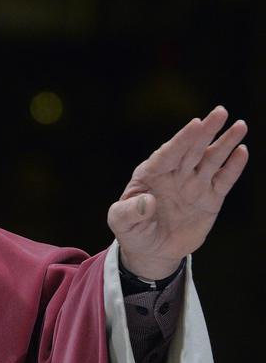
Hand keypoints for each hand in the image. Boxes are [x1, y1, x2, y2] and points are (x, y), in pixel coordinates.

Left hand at [108, 106, 247, 279]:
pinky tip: (242, 152)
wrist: (151, 250)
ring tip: (239, 126)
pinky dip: (233, 167)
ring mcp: (194, 185)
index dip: (182, 139)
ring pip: (211, 160)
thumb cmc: (132, 231)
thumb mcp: (121, 222)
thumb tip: (145, 202)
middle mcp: (175, 174)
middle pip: (192, 149)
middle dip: (206, 131)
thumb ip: (128, 212)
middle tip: (220, 111)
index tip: (196, 123)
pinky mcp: (210, 199)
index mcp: (151, 173)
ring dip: (225, 143)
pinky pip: (223, 180)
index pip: (168, 153)